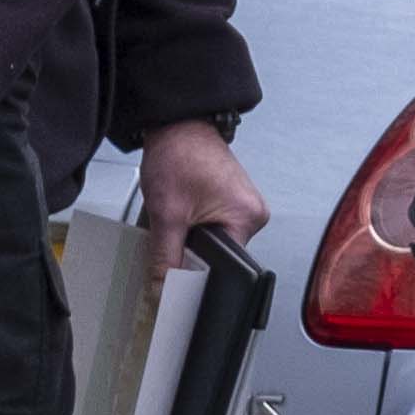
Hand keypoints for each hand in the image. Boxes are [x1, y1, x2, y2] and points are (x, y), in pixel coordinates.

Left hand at [136, 117, 268, 261]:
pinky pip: (214, 226)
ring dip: (191, 237)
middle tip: (173, 229)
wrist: (177, 124)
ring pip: (213, 242)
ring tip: (179, 212)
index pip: (224, 267)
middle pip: (218, 257)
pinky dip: (194, 224)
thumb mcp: (167, 214)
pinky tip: (184, 208)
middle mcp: (252, 213)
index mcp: (247, 218)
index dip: (196, 274)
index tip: (176, 274)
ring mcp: (243, 206)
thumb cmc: (179, 154)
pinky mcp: (231, 200)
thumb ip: (164, 257)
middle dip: (191, 252)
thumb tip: (162, 290)